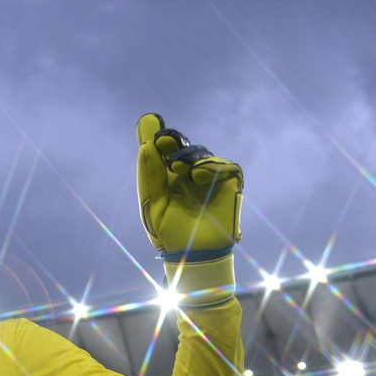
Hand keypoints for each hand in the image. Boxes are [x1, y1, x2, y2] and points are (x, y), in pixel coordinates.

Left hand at [136, 113, 242, 257]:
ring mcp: (209, 177)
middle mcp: (188, 174)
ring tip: (178, 165)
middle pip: (181, 146)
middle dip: (171, 140)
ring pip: (201, 154)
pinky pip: (224, 166)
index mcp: (167, 177)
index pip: (162, 151)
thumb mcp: (154, 203)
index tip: (149, 121)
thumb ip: (150, 176)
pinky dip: (211, 167)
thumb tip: (145, 146)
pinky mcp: (230, 183)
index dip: (156, 136)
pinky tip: (198, 176)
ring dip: (189, 156)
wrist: (191, 254)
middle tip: (161, 139)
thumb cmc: (170, 232)